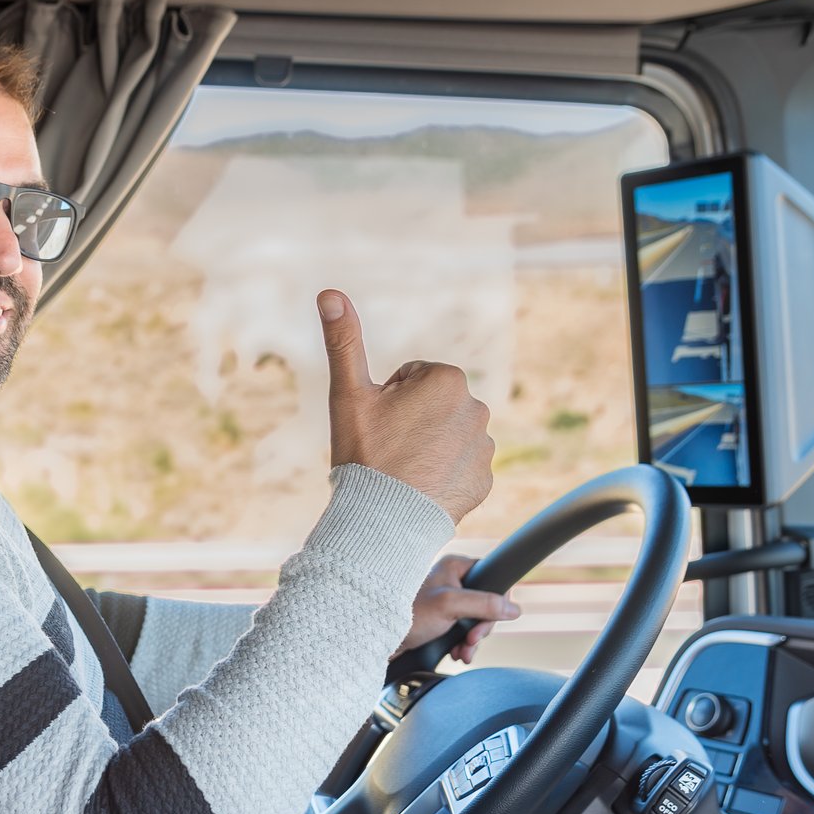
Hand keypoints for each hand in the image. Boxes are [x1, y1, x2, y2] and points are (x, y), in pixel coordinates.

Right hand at [318, 290, 494, 522]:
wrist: (383, 522)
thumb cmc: (364, 454)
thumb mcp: (348, 394)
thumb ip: (343, 341)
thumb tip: (328, 292)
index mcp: (446, 380)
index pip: (411, 379)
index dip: (388, 401)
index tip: (379, 425)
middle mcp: (476, 408)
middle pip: (431, 407)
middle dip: (411, 422)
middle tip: (388, 450)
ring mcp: (484, 447)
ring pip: (446, 437)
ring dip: (427, 448)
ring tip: (403, 472)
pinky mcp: (484, 480)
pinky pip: (459, 469)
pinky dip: (441, 477)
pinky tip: (420, 490)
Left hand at [396, 555, 521, 664]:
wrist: (380, 637)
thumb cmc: (408, 614)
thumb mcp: (450, 606)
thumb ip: (484, 604)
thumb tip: (514, 609)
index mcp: (455, 566)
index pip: (494, 578)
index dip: (497, 603)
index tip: (486, 624)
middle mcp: (452, 579)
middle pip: (487, 603)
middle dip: (481, 629)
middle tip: (470, 641)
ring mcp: (447, 599)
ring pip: (476, 620)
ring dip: (472, 640)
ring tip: (462, 653)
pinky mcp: (441, 617)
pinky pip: (463, 629)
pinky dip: (463, 644)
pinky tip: (456, 653)